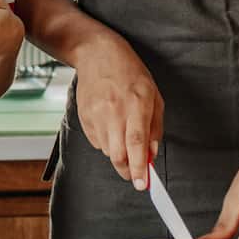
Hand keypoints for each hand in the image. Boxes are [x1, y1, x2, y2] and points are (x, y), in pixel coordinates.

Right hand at [72, 36, 162, 187]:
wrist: (97, 55)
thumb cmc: (130, 73)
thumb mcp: (153, 96)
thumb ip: (155, 127)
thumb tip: (151, 154)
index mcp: (136, 103)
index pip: (136, 143)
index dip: (139, 167)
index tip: (142, 184)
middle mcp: (114, 111)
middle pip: (118, 154)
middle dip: (127, 171)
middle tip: (135, 175)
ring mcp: (96, 114)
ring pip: (107, 151)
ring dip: (117, 152)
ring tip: (122, 132)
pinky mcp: (84, 117)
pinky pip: (96, 142)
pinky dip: (106, 142)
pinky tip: (110, 124)